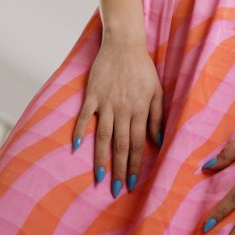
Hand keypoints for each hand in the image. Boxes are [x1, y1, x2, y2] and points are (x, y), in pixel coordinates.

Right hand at [74, 32, 163, 197]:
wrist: (124, 44)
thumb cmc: (143, 68)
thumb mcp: (157, 92)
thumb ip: (156, 117)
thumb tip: (158, 141)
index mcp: (139, 110)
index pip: (138, 144)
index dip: (136, 165)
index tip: (134, 184)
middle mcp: (123, 110)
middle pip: (121, 145)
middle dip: (120, 170)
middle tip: (117, 190)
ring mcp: (106, 102)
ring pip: (103, 135)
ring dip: (101, 158)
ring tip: (99, 178)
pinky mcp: (92, 94)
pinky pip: (85, 115)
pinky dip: (80, 130)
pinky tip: (76, 146)